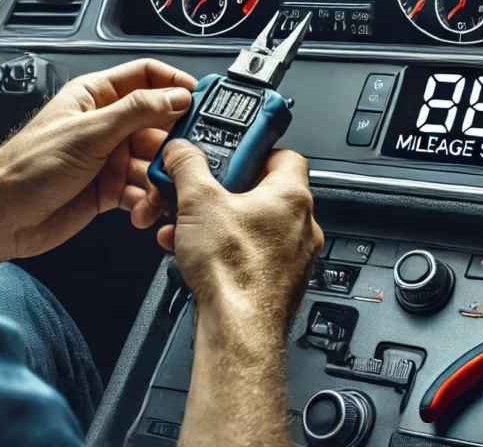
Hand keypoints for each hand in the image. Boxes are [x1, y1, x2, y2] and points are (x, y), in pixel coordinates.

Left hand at [0, 59, 195, 274]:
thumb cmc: (27, 167)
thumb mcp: (89, 133)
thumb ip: (137, 112)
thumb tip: (177, 96)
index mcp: (97, 96)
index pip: (146, 76)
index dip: (174, 83)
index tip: (200, 97)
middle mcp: (107, 124)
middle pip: (158, 123)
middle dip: (173, 142)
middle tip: (185, 157)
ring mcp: (109, 157)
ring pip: (153, 161)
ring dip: (160, 179)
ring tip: (159, 193)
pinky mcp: (109, 189)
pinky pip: (142, 191)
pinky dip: (147, 202)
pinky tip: (142, 211)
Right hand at [158, 140, 323, 332]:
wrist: (238, 331)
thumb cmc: (234, 272)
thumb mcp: (198, 202)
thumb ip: (188, 167)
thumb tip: (181, 152)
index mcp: (292, 196)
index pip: (284, 155)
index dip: (254, 150)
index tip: (232, 152)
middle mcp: (301, 225)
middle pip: (262, 192)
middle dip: (225, 192)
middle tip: (203, 192)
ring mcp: (293, 256)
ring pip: (253, 226)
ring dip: (219, 223)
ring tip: (190, 227)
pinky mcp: (279, 282)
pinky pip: (251, 254)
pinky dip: (224, 250)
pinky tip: (194, 254)